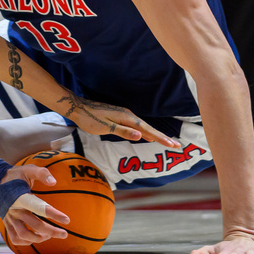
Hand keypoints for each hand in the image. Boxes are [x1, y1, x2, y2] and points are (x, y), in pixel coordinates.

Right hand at [0, 165, 71, 245]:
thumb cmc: (14, 175)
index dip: (53, 214)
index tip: (67, 220)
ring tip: (49, 235)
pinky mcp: (6, 223)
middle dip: (52, 231)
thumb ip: (42, 173)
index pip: (38, 207)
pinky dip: (26, 242)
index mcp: (20, 197)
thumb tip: (54, 182)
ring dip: (39, 238)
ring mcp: (9, 218)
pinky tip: (36, 237)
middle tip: (64, 234)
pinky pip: (15, 238)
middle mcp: (14, 209)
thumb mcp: (27, 169)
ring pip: (24, 235)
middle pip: (35, 225)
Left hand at [58, 95, 180, 147]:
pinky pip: (136, 125)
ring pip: (143, 126)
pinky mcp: (119, 116)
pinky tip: (146, 136)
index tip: (173, 145)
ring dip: (155, 134)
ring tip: (166, 142)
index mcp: (127, 118)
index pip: (147, 130)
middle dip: (162, 137)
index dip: (161, 138)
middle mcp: (128, 115)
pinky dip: (144, 131)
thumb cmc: (89, 119)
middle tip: (176, 145)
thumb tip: (141, 135)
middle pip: (148, 128)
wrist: (77, 108)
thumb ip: (123, 131)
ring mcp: (124, 115)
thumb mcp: (105, 127)